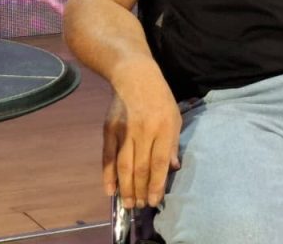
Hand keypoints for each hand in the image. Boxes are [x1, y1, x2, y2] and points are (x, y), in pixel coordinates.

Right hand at [103, 60, 182, 208]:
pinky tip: (110, 189)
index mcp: (163, 128)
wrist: (134, 76)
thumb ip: (172, 144)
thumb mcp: (175, 116)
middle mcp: (143, 131)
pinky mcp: (109, 130)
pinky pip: (108, 157)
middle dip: (141, 190)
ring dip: (126, 188)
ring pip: (124, 166)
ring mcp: (124, 131)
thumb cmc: (160, 97)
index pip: (158, 162)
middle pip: (140, 168)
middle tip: (141, 206)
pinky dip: (108, 175)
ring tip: (129, 203)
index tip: (155, 200)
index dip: (157, 184)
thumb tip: (172, 168)